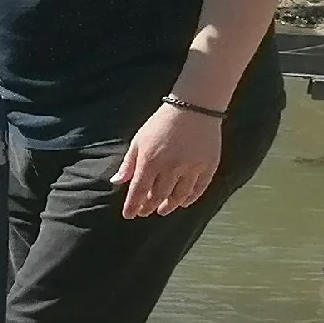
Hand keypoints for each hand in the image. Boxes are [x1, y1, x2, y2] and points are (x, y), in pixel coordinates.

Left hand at [114, 101, 224, 218]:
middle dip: (149, 207)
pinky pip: (198, 189)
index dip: (133, 205)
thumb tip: (115, 182)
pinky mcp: (208, 166)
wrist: (193, 107)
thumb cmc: (161, 123)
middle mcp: (170, 168)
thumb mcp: (139, 140)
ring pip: (178, 196)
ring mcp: (191, 168)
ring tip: (162, 211)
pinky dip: (190, 199)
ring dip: (168, 206)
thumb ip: (129, 163)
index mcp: (150, 161)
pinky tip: (184, 203)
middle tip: (145, 212)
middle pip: (158, 196)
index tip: (129, 215)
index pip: (138, 191)